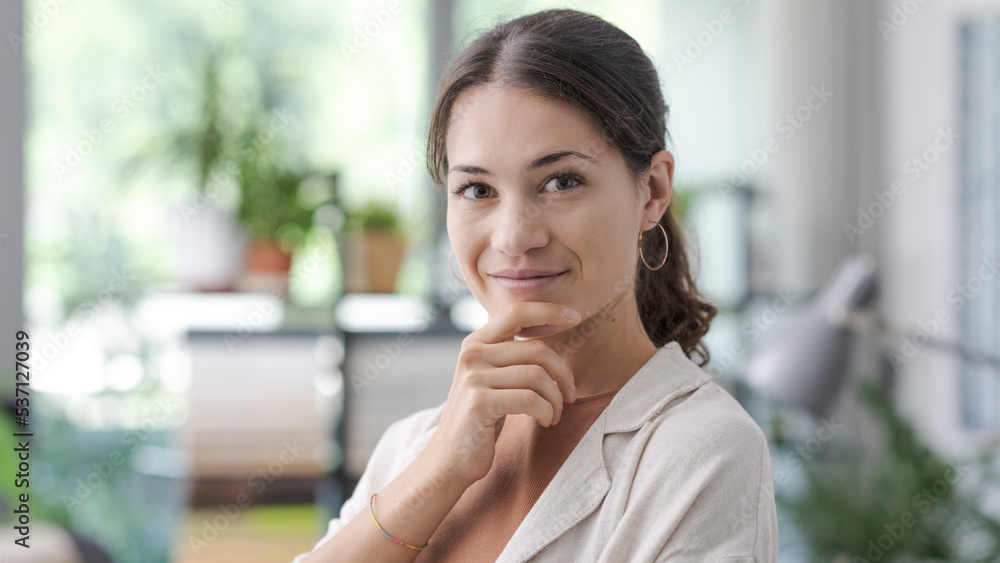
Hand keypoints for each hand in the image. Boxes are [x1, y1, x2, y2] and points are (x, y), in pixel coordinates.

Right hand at [421, 301, 579, 486]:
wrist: (449, 460)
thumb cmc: (480, 420)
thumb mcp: (490, 379)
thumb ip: (509, 356)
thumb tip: (550, 334)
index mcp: (475, 343)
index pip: (516, 312)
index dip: (549, 311)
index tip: (575, 317)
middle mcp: (472, 354)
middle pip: (537, 350)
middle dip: (563, 373)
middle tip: (570, 396)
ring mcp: (473, 377)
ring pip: (538, 376)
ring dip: (556, 399)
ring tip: (554, 414)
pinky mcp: (480, 402)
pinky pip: (531, 399)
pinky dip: (546, 412)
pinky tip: (545, 421)